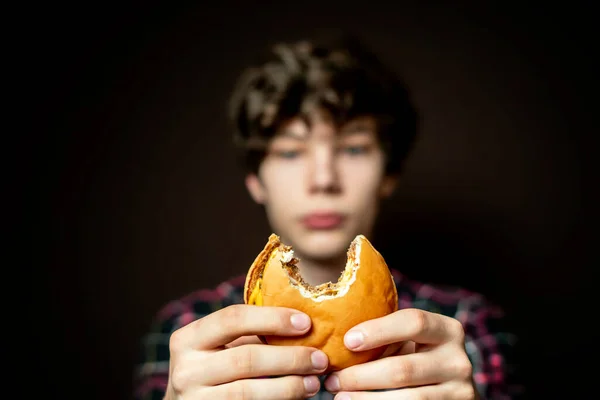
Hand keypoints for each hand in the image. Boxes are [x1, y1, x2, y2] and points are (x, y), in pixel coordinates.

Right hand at [165, 304, 328, 398]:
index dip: (272, 319)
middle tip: (320, 358)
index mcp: (187, 338)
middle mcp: (184, 369)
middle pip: (245, 358)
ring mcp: (194, 399)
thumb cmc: (214, 369)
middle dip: (289, 358)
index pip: (232, 319)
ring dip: (288, 386)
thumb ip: (249, 334)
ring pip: (248, 391)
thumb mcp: (220, 346)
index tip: (305, 323)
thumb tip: (302, 323)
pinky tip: (297, 397)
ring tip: (314, 382)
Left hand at [323, 308, 476, 398]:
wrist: (447, 388)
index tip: (347, 340)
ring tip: (339, 397)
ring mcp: (460, 390)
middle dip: (361, 376)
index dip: (379, 330)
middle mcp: (459, 359)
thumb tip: (335, 336)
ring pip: (407, 399)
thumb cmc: (415, 356)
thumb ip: (386, 335)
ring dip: (366, 399)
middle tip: (333, 379)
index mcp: (447, 330)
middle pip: (403, 368)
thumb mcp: (409, 341)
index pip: (414, 322)